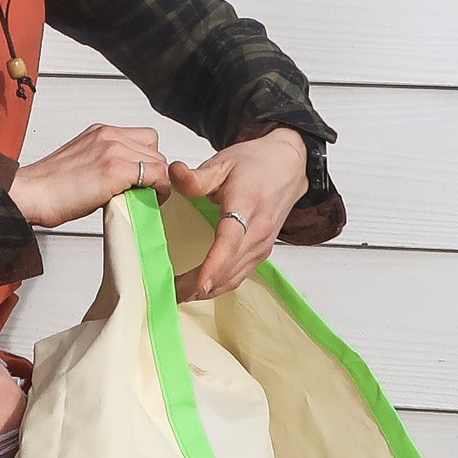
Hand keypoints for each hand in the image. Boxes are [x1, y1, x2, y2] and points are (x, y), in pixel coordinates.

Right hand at [9, 124, 169, 228]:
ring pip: (160, 162)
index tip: (142, 180)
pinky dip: (157, 190)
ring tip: (142, 197)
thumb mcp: (82, 163)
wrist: (30, 194)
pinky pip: (157, 175)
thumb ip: (105, 163)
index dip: (147, 161)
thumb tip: (125, 181)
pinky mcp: (116, 168)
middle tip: (144, 192)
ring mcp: (114, 149)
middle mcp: (109, 135)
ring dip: (156, 182)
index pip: (144, 139)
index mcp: (100, 132)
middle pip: (155, 149)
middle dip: (154, 172)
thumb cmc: (49, 187)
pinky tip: (144, 201)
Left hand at [170, 128, 308, 301]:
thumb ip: (197, 176)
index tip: (199, 284)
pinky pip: (240, 275)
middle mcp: (259, 230)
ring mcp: (263, 244)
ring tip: (178, 295)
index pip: (230, 241)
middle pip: (229, 267)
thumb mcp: (223, 163)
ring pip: (234, 277)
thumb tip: (173, 174)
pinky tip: (200, 288)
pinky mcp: (262, 251)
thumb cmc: (256, 164)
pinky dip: (220, 285)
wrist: (288, 166)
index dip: (214, 265)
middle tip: (168, 293)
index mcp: (247, 205)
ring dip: (207, 290)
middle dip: (198, 285)